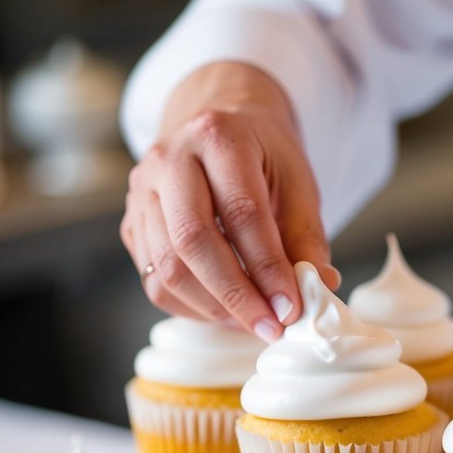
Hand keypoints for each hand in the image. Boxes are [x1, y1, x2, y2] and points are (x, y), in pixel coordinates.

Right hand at [120, 61, 339, 339]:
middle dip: (235, 295)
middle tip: (270, 327)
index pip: (242, 212)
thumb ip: (307, 238)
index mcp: (218, 137)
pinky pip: (154, 280)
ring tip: (253, 321)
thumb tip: (319, 288)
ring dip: (213, 307)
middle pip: (192, 241)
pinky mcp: (132, 223)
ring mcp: (141, 192)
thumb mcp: (298, 184)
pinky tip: (226, 310)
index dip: (267, 267)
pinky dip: (192, 306)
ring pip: (167, 267)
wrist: (220, 125)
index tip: (290, 308)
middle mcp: (169, 159)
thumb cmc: (264, 157)